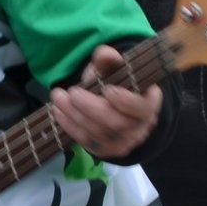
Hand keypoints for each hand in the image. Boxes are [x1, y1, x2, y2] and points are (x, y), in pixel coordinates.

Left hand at [50, 44, 162, 160]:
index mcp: (148, 105)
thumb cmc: (121, 86)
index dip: (125, 101)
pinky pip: (86, 142)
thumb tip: (102, 54)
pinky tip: (58, 112)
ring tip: (58, 98)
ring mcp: (122, 143)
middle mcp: (138, 128)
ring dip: (74, 116)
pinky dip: (70, 126)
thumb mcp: (118, 69)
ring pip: (98, 133)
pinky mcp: (104, 151)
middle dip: (90, 107)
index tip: (107, 89)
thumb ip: (111, 60)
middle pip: (115, 123)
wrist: (122, 112)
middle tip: (71, 92)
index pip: (141, 107)